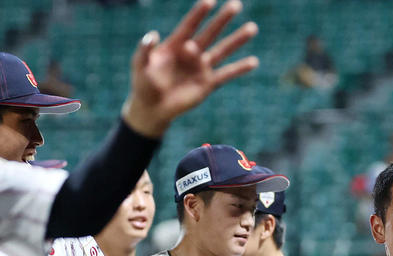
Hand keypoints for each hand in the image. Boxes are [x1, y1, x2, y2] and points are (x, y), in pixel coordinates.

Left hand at [122, 0, 259, 138]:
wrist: (152, 108)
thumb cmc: (143, 84)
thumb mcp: (139, 65)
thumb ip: (144, 50)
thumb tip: (152, 34)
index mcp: (175, 44)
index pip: (190, 25)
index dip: (199, 13)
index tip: (210, 0)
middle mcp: (191, 53)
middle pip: (210, 33)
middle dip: (222, 19)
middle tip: (236, 4)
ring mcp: (201, 68)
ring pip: (222, 50)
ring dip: (237, 40)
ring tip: (252, 28)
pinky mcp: (208, 84)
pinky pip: (227, 74)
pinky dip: (240, 69)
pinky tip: (254, 62)